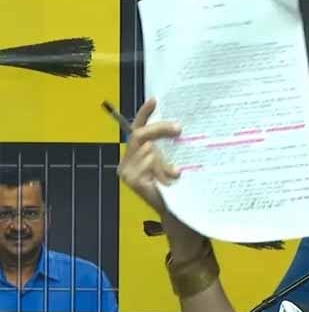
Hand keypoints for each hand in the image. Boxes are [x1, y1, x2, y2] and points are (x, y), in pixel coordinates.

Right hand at [117, 98, 180, 216]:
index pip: (138, 128)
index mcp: (137, 154)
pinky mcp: (132, 180)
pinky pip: (147, 162)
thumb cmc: (176, 186)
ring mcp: (127, 172)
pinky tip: (173, 174)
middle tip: (178, 128)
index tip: (154, 100)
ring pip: (146, 148)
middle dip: (159, 128)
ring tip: (176, 170)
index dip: (144, 113)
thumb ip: (168, 146)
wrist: (177, 212)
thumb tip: (178, 124)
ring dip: (164, 156)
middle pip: (139, 135)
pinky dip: (161, 166)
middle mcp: (128, 161)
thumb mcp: (172, 161)